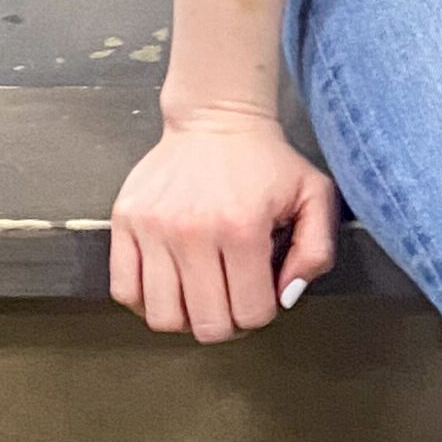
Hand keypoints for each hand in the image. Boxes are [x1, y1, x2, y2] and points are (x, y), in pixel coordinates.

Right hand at [109, 104, 339, 339]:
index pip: (250, 313)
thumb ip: (317, 250)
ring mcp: (155, 227)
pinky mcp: (125, 220)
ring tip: (199, 293)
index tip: (261, 291)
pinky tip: (168, 283)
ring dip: (185, 317)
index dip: (261, 311)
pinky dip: (145, 301)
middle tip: (231, 298)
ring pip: (163, 317)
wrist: (217, 116)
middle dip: (226, 322)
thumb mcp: (314, 194)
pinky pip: (124, 290)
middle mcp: (194, 231)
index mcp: (242, 228)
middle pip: (206, 324)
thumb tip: (286, 296)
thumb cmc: (265, 160)